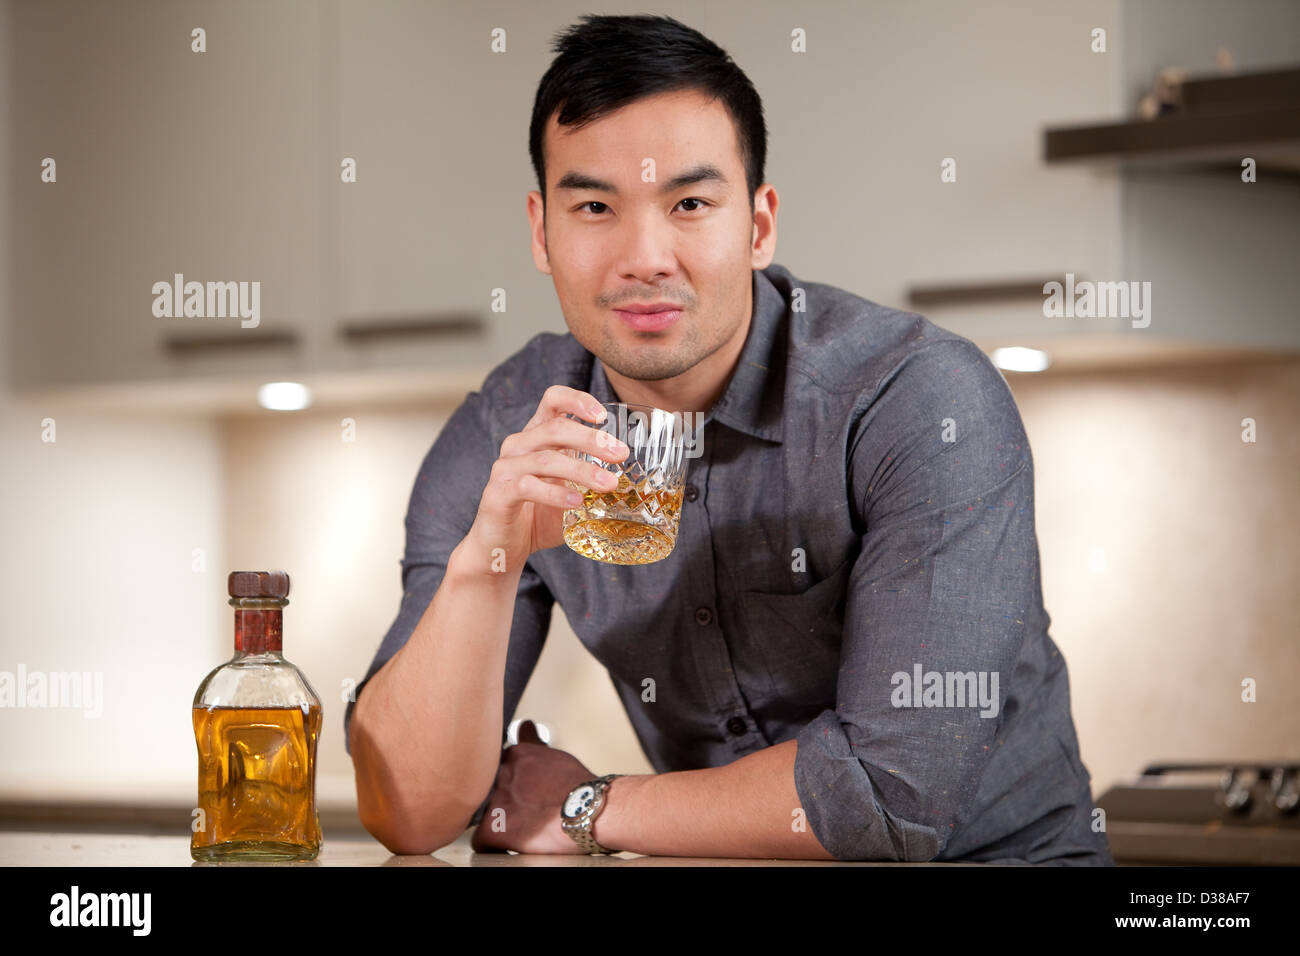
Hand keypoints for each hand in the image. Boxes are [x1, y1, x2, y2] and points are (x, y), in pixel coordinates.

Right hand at [464, 385, 629, 572]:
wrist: (501, 547)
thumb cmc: (539, 516)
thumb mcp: (571, 491)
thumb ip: (593, 480)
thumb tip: (635, 482)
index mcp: (536, 436)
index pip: (553, 400)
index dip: (578, 400)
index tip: (603, 416)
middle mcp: (518, 445)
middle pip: (556, 428)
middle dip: (592, 440)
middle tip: (621, 455)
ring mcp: (505, 468)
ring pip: (546, 459)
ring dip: (582, 471)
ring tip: (609, 484)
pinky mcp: (498, 494)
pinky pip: (527, 486)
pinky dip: (555, 494)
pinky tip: (576, 503)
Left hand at [470, 720, 599, 854]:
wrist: (589, 809)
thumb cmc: (579, 786)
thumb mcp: (553, 755)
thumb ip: (532, 742)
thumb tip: (524, 724)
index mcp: (515, 755)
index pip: (501, 769)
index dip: (514, 784)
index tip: (528, 793)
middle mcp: (501, 774)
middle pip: (492, 790)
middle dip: (506, 800)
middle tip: (529, 811)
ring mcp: (495, 800)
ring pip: (486, 813)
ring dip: (502, 821)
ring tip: (526, 827)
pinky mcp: (492, 828)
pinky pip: (481, 840)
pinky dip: (495, 845)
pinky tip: (514, 843)